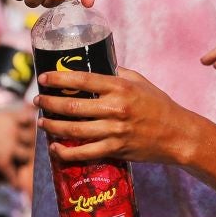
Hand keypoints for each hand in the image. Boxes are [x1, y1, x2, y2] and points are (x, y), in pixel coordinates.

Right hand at [0, 106, 34, 184]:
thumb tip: (18, 120)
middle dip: (31, 146)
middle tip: (31, 153)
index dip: (32, 127)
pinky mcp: (2, 161)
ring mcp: (9, 147)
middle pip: (32, 139)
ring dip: (25, 162)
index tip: (31, 132)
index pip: (30, 120)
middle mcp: (12, 132)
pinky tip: (15, 186)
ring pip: (27, 156)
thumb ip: (8, 119)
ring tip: (23, 167)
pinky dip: (15, 181)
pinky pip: (13, 174)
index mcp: (10, 119)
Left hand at [36, 68, 195, 166]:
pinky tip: (55, 147)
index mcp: (120, 87)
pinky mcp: (116, 149)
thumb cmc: (159, 105)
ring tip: (41, 122)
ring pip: (75, 129)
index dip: (59, 78)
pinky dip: (67, 152)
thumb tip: (97, 64)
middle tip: (38, 101)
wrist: (177, 135)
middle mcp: (115, 108)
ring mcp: (115, 130)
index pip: (83, 79)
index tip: (44, 78)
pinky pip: (85, 152)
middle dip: (50, 103)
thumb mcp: (141, 81)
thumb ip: (118, 73)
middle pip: (73, 105)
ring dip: (53, 126)